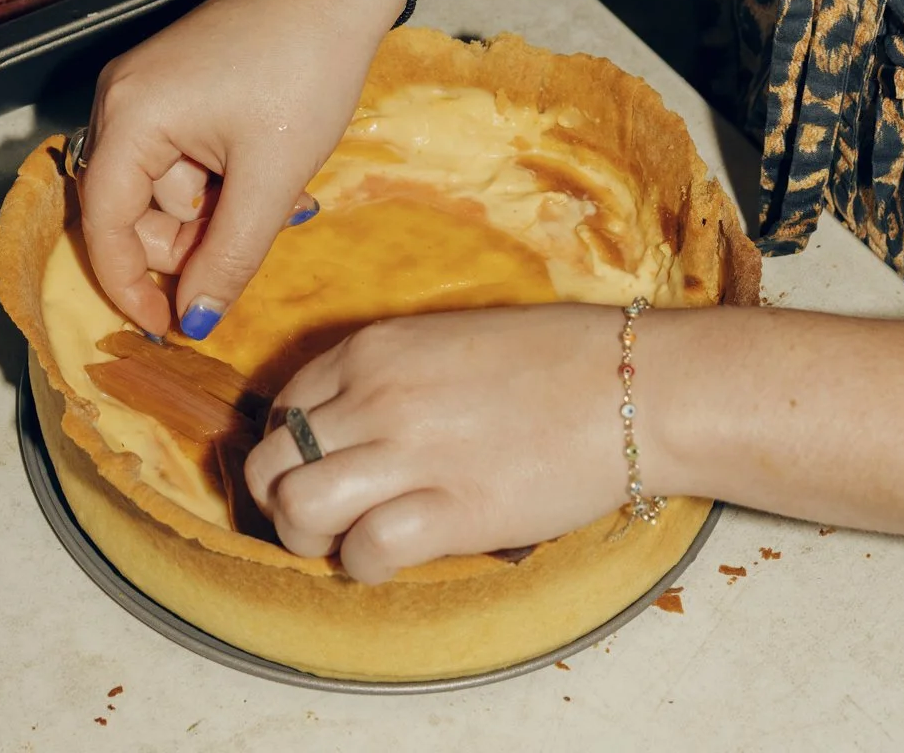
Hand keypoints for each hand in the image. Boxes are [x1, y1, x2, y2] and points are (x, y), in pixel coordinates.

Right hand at [79, 0, 402, 335]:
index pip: (103, 225)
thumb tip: (192, 322)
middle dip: (190, 235)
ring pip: (160, 184)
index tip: (168, 325)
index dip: (129, 285)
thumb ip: (228, 257)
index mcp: (129, 117)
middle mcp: (121, 98)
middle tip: (257, 231)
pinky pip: (178, 152)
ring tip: (280, 191)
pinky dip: (218, 175)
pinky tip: (268, 169)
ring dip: (213, 206)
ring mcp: (146, 85)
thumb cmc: (305, 71)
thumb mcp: (271, 177)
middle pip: (130, 206)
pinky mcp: (175, 79)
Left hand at [244, 305, 627, 582]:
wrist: (632, 385)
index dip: (290, 449)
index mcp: (374, 348)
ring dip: (310, 538)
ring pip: (296, 508)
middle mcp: (376, 395)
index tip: (319, 469)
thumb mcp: (447, 338)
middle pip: (272, 462)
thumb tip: (353, 421)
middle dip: (279, 500)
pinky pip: (363, 550)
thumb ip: (391, 373)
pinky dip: (364, 565)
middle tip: (321, 518)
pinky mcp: (451, 511)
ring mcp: (410, 452)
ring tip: (349, 540)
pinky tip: (393, 556)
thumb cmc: (555, 358)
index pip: (283, 407)